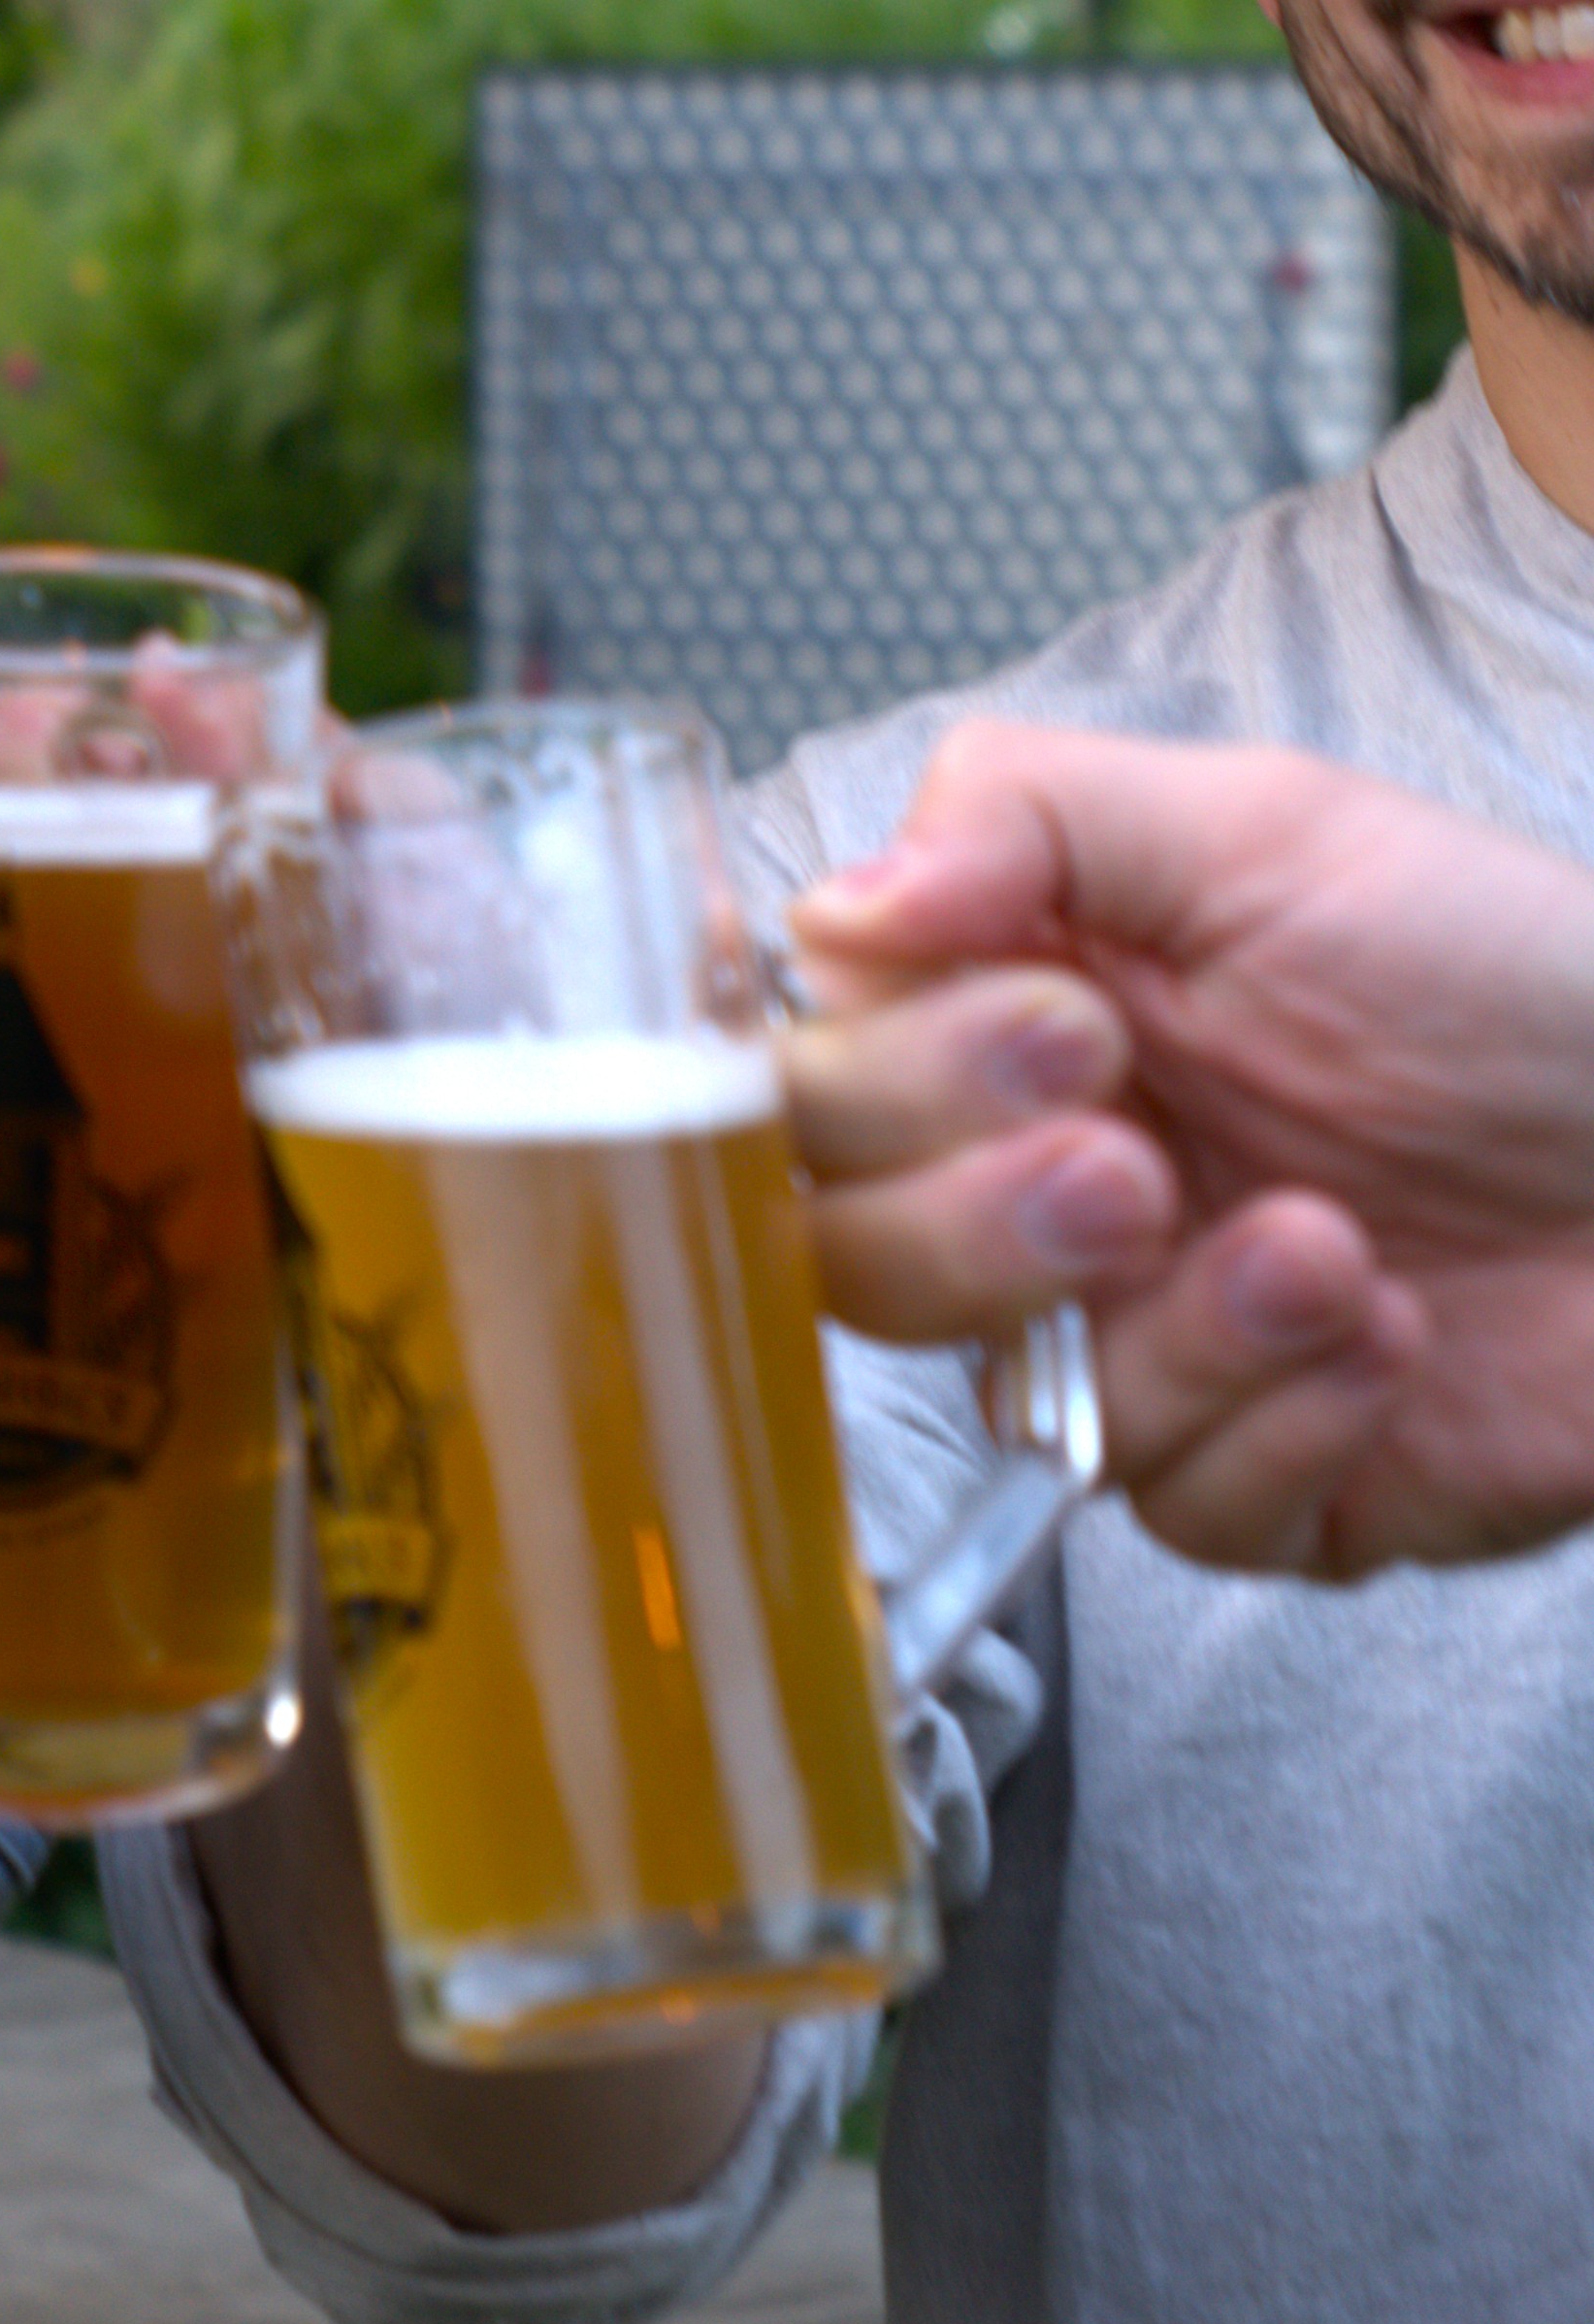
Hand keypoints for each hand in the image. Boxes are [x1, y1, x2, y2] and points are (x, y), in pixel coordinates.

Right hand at [787, 721, 1593, 1576]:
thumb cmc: (1510, 973)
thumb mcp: (1264, 829)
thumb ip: (1025, 817)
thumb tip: (837, 907)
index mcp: (1013, 1025)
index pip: (812, 1091)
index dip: (894, 1083)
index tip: (1061, 1027)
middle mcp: (1045, 1191)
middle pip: (851, 1262)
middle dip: (984, 1224)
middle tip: (1136, 1162)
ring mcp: (1143, 1346)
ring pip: (1008, 1396)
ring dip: (1175, 1328)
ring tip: (1329, 1244)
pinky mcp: (1260, 1484)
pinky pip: (1175, 1506)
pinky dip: (1283, 1423)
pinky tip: (1390, 1329)